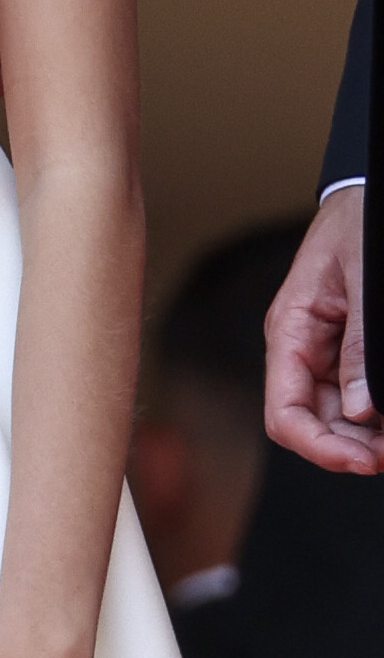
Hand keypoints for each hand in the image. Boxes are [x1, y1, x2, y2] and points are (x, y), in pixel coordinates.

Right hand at [264, 188, 381, 473]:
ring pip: (337, 417)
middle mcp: (301, 349)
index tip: (367, 462)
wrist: (366, 195)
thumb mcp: (363, 283)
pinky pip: (356, 395)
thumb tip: (359, 411)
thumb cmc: (360, 225)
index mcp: (290, 332)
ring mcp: (324, 351)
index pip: (284, 414)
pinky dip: (374, 414)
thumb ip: (359, 347)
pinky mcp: (348, 349)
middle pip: (313, 424)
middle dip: (352, 448)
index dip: (320, 448)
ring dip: (366, 435)